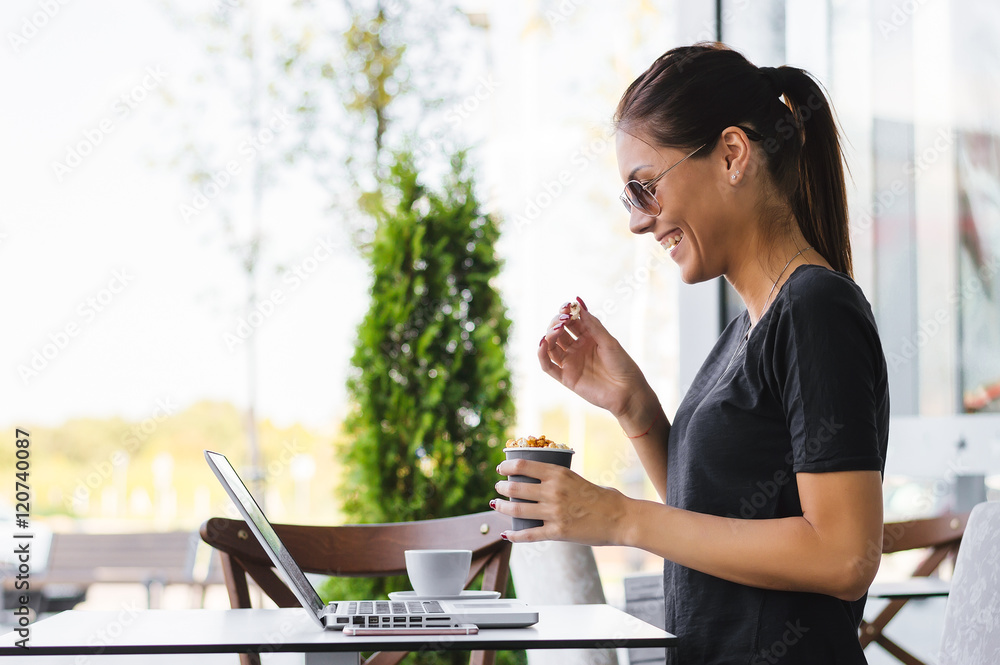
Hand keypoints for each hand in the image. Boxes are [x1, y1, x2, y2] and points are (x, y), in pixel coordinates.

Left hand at [492, 458, 630, 545]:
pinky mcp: (558, 532)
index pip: (524, 466)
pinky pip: (529, 534)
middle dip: (502, 488)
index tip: (501, 470)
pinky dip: (514, 535)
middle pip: (516, 488)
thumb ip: (561, 480)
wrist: (621, 518)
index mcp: (559, 474)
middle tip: (498, 488)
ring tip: (497, 505)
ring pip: (517, 510)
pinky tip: (507, 534)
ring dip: (503, 507)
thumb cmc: (604, 498)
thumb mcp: (578, 480)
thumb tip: (544, 482)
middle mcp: (553, 491)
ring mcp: (554, 512)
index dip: (507, 467)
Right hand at [539, 297, 651, 419]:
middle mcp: (577, 349)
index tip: (567, 306)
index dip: (567, 313)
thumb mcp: (609, 341)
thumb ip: (592, 324)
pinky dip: (542, 355)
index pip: (571, 322)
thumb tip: (578, 303)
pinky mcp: (566, 378)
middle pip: (559, 333)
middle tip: (562, 319)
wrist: (627, 391)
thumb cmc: (623, 365)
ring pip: (552, 347)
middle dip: (557, 323)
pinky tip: (543, 344)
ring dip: (550, 336)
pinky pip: (548, 366)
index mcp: (588, 338)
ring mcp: (570, 363)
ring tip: (556, 330)